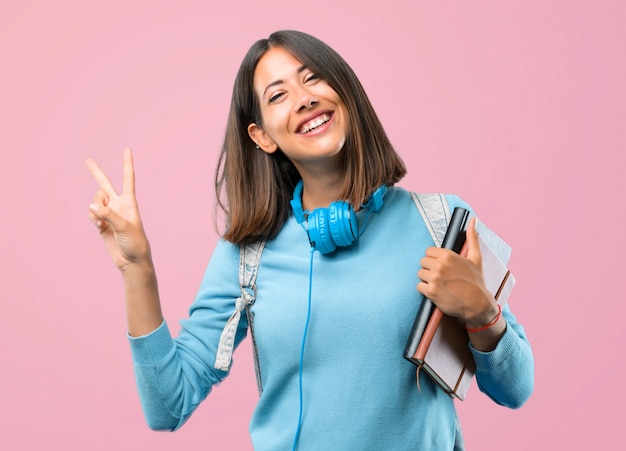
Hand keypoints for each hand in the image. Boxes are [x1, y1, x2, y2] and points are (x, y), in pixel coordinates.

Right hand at [86, 148, 150, 270]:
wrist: (131, 260)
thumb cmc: (135, 242)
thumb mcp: (124, 227)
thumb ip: (108, 215)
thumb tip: (92, 205)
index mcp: (129, 202)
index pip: (128, 179)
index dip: (127, 164)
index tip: (127, 149)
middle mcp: (118, 204)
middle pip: (105, 184)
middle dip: (96, 172)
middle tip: (87, 159)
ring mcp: (109, 213)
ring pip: (95, 200)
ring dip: (95, 207)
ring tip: (102, 220)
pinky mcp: (101, 223)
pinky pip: (91, 213)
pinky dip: (92, 217)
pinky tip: (99, 226)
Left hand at [416, 217, 495, 324]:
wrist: (477, 304)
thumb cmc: (476, 281)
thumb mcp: (476, 258)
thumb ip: (472, 238)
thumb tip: (473, 220)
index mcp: (448, 255)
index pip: (428, 251)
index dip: (434, 259)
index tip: (441, 266)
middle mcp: (440, 265)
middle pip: (423, 262)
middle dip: (429, 269)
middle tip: (441, 277)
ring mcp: (435, 279)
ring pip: (420, 274)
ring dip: (427, 280)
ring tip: (439, 284)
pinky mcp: (431, 292)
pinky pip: (419, 287)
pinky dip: (425, 290)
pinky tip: (436, 292)